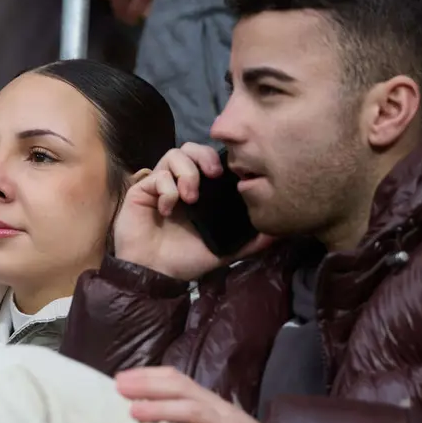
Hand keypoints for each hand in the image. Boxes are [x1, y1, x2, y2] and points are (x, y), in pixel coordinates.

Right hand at [113, 143, 271, 279]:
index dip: (219, 159)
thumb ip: (249, 241)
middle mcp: (179, 183)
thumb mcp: (225, 251)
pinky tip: (167, 210)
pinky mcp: (142, 190)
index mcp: (199, 192)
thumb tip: (279, 233)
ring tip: (190, 198)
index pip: (209, 160)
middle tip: (213, 175)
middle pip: (190, 148)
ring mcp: (159, 185)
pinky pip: (157, 176)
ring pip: (173, 154)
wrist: (155, 274)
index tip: (229, 174)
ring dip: (186, 172)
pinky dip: (166, 189)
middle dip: (204, 156)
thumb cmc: (185, 260)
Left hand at [116, 366, 264, 422]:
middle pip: (180, 389)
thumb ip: (182, 416)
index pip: (175, 378)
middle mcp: (216, 408)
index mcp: (206, 400)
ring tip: (135, 411)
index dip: (147, 376)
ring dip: (162, 409)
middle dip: (148, 386)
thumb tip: (143, 410)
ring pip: (194, 411)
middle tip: (118, 389)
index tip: (118, 378)